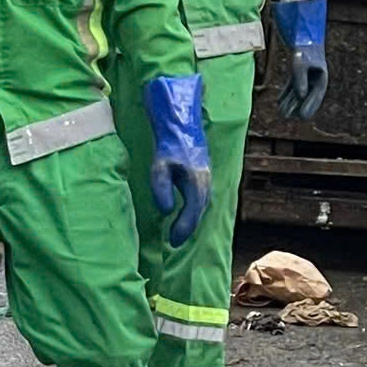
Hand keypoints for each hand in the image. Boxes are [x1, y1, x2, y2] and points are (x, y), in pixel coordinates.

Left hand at [143, 74, 212, 247]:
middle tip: (174, 241)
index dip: (182, 230)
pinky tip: (186, 212)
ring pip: (201, 206)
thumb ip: (161, 190)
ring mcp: (206, 180)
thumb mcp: (159, 168)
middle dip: (188, 229)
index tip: (172, 242)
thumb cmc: (169, 145)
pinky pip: (200, 199)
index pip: (191, 215)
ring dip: (192, 220)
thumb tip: (165, 211)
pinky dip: (193, 209)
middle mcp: (205, 184)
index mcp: (196, 185)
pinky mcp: (203, 175)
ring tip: (180, 231)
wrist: (182, 125)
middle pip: (198, 213)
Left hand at [273, 0, 328, 120]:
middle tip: (287, 116)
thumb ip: (299, 80)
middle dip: (297, 107)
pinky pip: (293, 85)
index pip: (316, 96)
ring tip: (281, 112)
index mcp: (321, 77)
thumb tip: (300, 96)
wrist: (301, 30)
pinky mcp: (298, 70)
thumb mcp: (300, 62)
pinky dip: (287, 93)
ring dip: (290, 102)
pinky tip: (280, 101)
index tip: (301, 117)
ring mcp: (307, 75)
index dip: (309, 107)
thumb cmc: (303, 45)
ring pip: (298, 92)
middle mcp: (315, 78)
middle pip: (306, 97)